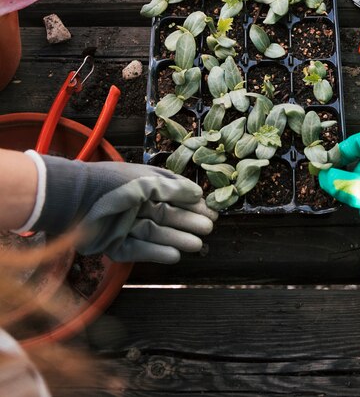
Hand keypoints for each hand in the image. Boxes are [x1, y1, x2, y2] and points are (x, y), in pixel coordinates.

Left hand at [23, 151, 217, 263]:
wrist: (74, 201)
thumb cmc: (112, 184)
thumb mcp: (146, 181)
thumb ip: (173, 189)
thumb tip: (198, 194)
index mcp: (142, 185)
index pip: (172, 195)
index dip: (190, 203)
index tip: (209, 211)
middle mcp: (135, 204)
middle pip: (166, 215)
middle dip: (187, 222)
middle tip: (208, 229)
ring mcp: (125, 225)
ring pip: (156, 233)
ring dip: (177, 238)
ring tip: (197, 245)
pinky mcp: (114, 243)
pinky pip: (139, 249)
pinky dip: (156, 252)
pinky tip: (175, 256)